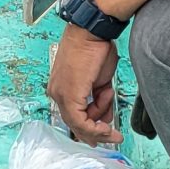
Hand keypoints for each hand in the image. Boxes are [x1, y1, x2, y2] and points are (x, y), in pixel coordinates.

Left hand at [48, 24, 123, 146]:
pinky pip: (81, 121)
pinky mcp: (68, 96)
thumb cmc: (95, 48)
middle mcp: (57, 93)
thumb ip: (100, 100)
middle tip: (112, 137)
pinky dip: (96, 127)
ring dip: (101, 121)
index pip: (74, 116)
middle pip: (75, 124)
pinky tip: (106, 127)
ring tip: (109, 96)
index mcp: (61, 88)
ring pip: (79, 124)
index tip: (105, 132)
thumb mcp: (100, 81)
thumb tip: (105, 117)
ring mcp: (60, 95)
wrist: (92, 32)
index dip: (91, 128)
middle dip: (96, 133)